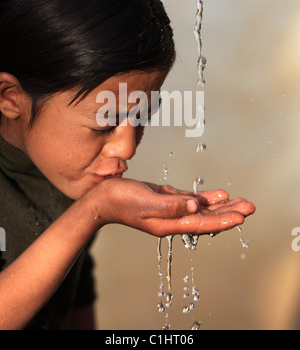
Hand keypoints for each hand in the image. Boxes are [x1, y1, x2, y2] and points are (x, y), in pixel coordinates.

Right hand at [91, 178, 254, 237]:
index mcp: (169, 224)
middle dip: (229, 212)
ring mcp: (170, 210)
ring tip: (242, 202)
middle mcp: (173, 219)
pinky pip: (191, 200)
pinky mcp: (167, 199)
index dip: (222, 220)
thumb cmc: (121, 200)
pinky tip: (219, 195)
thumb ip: (171, 205)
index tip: (242, 217)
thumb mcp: (146, 202)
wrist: (103, 198)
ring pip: (202, 209)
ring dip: (222, 206)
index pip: (202, 223)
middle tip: (251, 207)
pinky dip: (206, 198)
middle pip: (207, 218)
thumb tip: (195, 206)